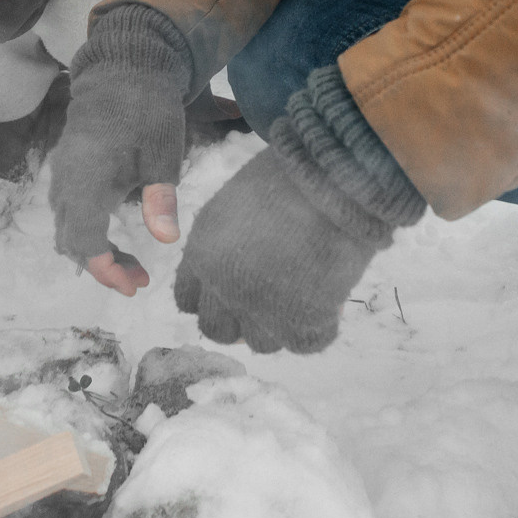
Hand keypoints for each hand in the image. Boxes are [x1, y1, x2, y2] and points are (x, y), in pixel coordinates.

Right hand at [47, 5, 191, 295]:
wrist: (123, 68)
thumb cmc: (147, 109)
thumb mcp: (162, 153)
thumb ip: (160, 197)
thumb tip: (167, 240)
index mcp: (88, 178)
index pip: (84, 239)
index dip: (106, 269)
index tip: (134, 285)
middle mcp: (67, 181)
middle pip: (71, 241)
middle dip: (103, 267)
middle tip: (140, 279)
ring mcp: (63, 174)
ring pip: (67, 228)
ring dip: (95, 251)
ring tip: (134, 264)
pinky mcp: (68, 170)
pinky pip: (68, 212)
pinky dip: (88, 232)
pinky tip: (115, 236)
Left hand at [172, 146, 391, 354]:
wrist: (330, 173)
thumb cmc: (287, 176)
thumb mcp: (234, 205)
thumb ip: (225, 244)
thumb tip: (235, 271)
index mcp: (202, 253)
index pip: (187, 301)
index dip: (212, 299)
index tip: (234, 292)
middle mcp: (223, 286)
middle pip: (218, 331)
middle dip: (241, 322)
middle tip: (270, 303)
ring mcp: (261, 307)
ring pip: (261, 344)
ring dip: (281, 327)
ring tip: (304, 298)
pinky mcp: (302, 319)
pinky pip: (306, 344)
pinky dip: (319, 328)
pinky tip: (329, 305)